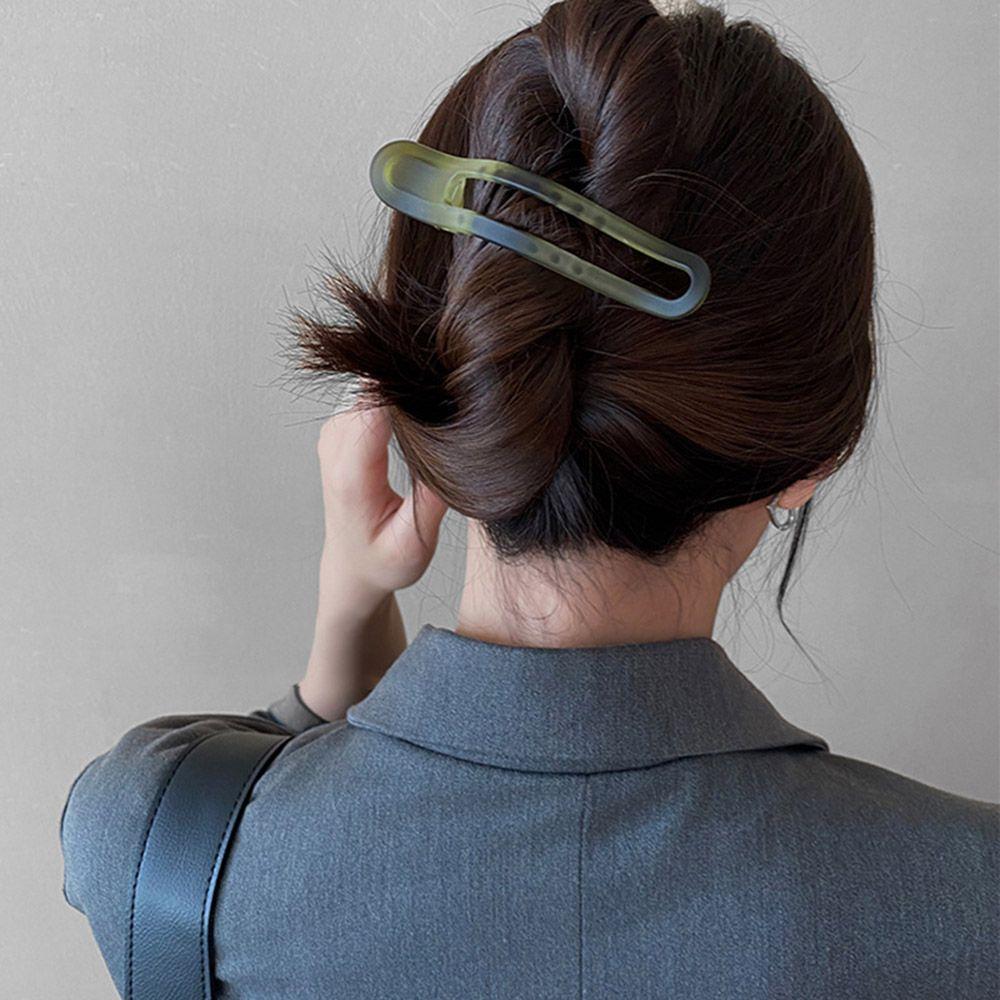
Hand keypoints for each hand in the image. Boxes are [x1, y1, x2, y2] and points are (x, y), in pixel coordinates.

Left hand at [297, 400, 449, 720]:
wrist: (351, 567)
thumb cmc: (384, 560)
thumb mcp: (416, 542)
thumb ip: (432, 497)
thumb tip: (455, 448)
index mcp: (351, 476)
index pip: (377, 408)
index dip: (414, 396)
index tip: (449, 398)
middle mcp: (335, 448)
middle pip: (377, 392)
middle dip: (415, 393)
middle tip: (455, 406)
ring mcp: (335, 432)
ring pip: (376, 388)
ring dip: (408, 396)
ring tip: (441, 415)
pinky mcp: (342, 426)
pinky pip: (373, 395)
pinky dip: (398, 401)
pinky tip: (422, 418)